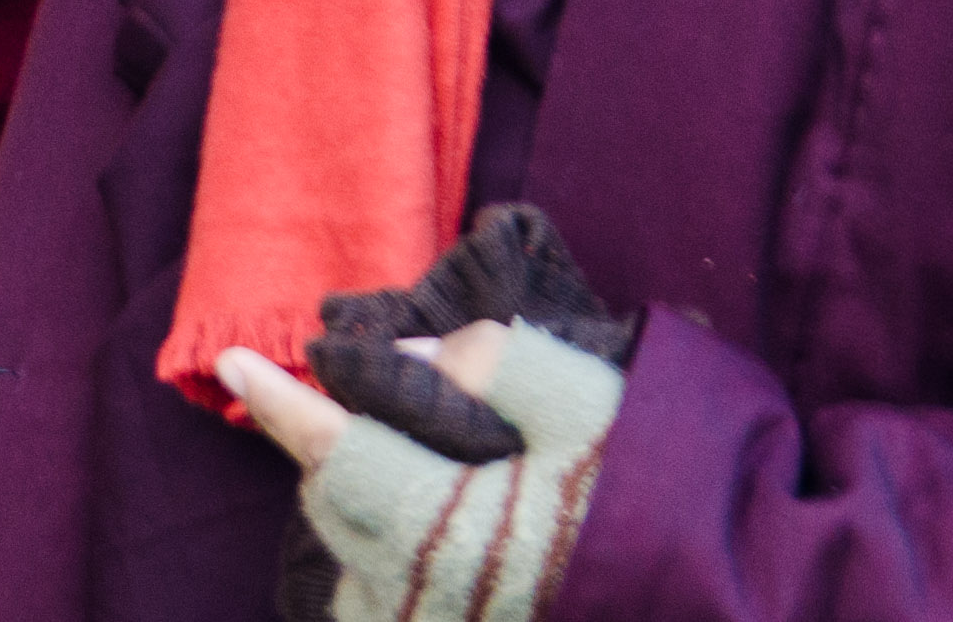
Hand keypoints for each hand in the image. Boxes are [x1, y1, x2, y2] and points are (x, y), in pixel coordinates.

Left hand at [221, 321, 622, 621]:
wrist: (721, 596)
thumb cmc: (653, 496)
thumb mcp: (586, 401)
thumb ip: (491, 361)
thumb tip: (412, 354)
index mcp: (442, 524)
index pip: (332, 451)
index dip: (281, 403)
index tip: (231, 363)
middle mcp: (419, 595)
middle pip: (333, 504)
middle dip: (332, 445)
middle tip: (363, 403)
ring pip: (353, 563)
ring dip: (358, 505)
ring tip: (404, 466)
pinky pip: (383, 606)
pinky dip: (385, 562)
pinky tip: (427, 537)